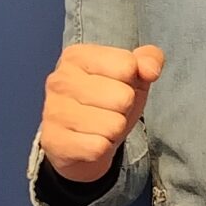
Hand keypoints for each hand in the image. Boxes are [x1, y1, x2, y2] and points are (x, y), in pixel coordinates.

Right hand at [41, 42, 164, 184]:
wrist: (79, 142)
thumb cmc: (107, 102)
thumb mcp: (132, 75)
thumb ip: (149, 59)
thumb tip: (151, 69)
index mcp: (77, 56)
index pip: (127, 65)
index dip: (132, 81)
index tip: (116, 86)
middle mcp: (60, 80)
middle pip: (123, 97)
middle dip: (124, 109)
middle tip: (109, 111)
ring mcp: (54, 111)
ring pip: (114, 125)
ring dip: (114, 131)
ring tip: (100, 126)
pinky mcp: (55, 141)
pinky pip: (99, 147)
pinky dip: (102, 149)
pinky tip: (90, 142)